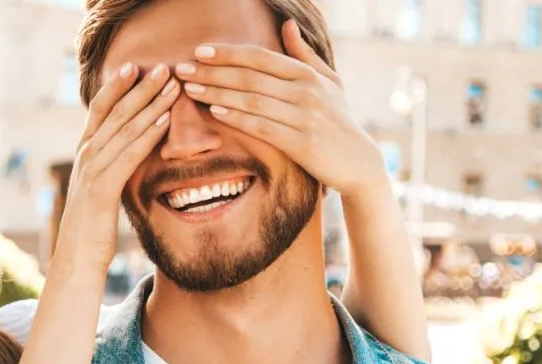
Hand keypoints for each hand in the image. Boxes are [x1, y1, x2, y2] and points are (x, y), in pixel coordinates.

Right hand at [54, 62, 179, 273]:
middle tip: (163, 66)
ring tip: (171, 85)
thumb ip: (111, 168)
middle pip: (115, 112)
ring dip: (150, 104)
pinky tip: (164, 121)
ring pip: (124, 128)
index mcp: (85, 153)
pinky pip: (128, 155)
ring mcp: (92, 170)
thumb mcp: (102, 190)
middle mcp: (86, 155)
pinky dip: (147, 135)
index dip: (117, 87)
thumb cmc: (93, 227)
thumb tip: (128, 153)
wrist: (77, 259)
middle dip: (140, 87)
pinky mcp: (102, 188)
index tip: (136, 66)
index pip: (100, 110)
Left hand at [175, 19, 388, 200]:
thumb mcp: (329, 82)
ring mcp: (304, 117)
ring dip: (217, 92)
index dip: (228, 53)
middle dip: (213, 71)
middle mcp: (306, 91)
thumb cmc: (338, 120)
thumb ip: (304, 55)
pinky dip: (237, 117)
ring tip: (191, 88)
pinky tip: (214, 111)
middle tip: (182, 69)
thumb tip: (287, 25)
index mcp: (308, 74)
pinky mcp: (301, 144)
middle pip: (250, 77)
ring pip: (252, 100)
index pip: (260, 57)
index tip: (199, 51)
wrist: (359, 162)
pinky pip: (261, 127)